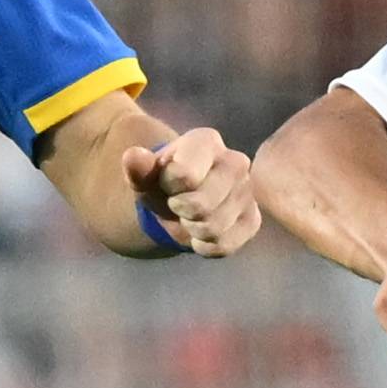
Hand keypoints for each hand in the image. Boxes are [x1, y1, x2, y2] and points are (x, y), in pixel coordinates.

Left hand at [125, 126, 258, 256]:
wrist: (180, 203)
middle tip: (178, 205)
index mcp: (206, 141)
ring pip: (214, 227)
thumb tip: (133, 156)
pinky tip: (201, 234)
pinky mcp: (252, 220)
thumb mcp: (144, 176)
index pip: (185, 175)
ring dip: (193, 230)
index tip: (168, 185)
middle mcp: (235, 161)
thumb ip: (138, 167)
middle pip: (202, 205)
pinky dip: (205, 246)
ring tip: (190, 218)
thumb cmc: (163, 184)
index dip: (169, 187)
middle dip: (182, 211)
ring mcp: (248, 191)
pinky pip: (225, 245)